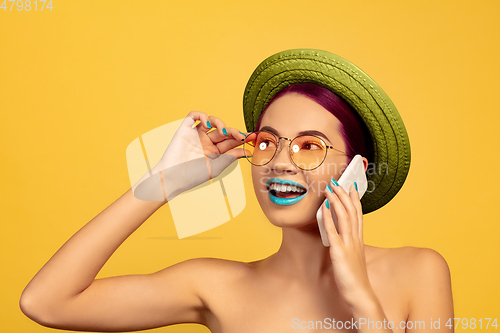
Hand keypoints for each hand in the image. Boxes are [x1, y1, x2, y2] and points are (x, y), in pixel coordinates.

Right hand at [132, 111, 248, 200]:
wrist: (173, 178)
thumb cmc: (193, 177)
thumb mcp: (216, 167)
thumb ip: (231, 157)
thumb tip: (248, 151)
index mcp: (216, 152)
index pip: (232, 142)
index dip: (242, 138)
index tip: (253, 138)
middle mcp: (207, 142)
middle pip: (224, 131)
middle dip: (235, 132)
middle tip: (243, 136)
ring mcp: (197, 135)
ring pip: (212, 121)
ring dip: (221, 123)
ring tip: (224, 132)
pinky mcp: (185, 129)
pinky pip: (193, 116)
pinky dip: (201, 115)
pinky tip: (207, 123)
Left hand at [321, 181, 374, 309]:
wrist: (360, 295)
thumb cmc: (354, 278)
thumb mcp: (351, 256)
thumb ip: (346, 243)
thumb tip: (337, 232)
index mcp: (359, 239)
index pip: (358, 214)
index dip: (354, 199)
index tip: (351, 186)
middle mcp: (355, 239)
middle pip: (351, 211)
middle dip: (343, 195)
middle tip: (337, 181)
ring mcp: (348, 245)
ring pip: (344, 217)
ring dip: (336, 201)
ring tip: (330, 189)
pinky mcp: (339, 253)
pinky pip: (333, 232)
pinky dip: (328, 219)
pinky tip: (324, 209)